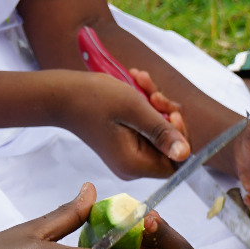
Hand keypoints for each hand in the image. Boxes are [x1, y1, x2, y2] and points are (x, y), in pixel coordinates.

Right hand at [50, 71, 189, 179]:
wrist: (63, 95)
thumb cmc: (96, 99)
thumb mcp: (135, 110)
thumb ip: (162, 132)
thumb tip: (186, 155)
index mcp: (134, 164)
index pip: (176, 162)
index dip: (180, 136)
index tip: (170, 112)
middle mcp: (132, 166)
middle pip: (169, 146)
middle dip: (167, 116)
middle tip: (155, 95)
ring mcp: (128, 155)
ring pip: (159, 132)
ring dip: (156, 105)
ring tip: (142, 82)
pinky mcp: (125, 143)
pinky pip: (146, 127)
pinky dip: (146, 106)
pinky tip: (137, 83)